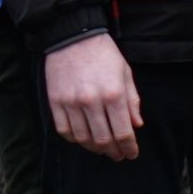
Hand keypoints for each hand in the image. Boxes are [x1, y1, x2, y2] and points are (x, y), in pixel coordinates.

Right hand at [45, 34, 141, 160]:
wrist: (73, 38)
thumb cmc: (104, 55)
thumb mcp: (126, 74)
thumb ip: (132, 101)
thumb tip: (137, 125)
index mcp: (114, 94)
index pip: (123, 132)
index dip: (129, 147)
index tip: (131, 154)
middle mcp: (92, 101)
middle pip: (103, 139)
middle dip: (114, 151)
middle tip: (118, 155)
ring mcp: (71, 103)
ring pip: (83, 138)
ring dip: (94, 148)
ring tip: (103, 149)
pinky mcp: (55, 102)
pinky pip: (64, 130)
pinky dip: (75, 139)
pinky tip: (83, 139)